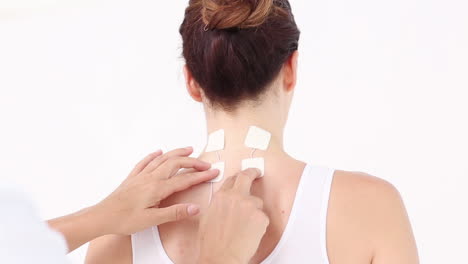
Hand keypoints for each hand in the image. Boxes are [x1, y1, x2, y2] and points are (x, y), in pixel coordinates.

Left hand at [48, 147, 219, 251]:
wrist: (102, 216)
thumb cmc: (124, 220)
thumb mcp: (152, 220)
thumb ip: (175, 212)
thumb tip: (195, 208)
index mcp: (157, 188)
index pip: (185, 179)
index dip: (201, 175)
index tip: (213, 172)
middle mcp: (150, 178)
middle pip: (176, 164)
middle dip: (192, 162)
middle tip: (205, 163)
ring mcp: (141, 176)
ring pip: (162, 159)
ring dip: (176, 153)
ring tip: (188, 149)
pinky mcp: (132, 178)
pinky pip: (145, 162)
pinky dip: (154, 155)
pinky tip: (158, 152)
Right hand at [198, 168, 268, 263]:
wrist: (221, 256)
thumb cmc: (212, 243)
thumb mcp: (208, 217)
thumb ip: (219, 204)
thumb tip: (225, 202)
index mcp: (221, 196)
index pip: (231, 179)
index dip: (237, 178)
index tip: (242, 176)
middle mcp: (235, 196)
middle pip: (246, 177)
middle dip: (253, 172)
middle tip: (257, 172)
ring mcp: (250, 205)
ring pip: (257, 202)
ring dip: (254, 211)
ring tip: (245, 228)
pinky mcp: (261, 216)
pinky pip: (263, 217)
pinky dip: (259, 225)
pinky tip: (250, 234)